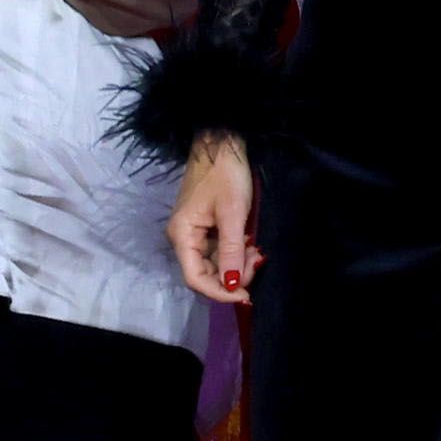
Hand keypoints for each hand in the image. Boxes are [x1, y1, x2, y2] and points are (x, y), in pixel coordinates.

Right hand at [169, 133, 259, 303]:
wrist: (221, 144)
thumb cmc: (225, 175)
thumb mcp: (232, 214)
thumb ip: (231, 251)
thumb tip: (230, 284)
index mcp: (182, 236)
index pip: (195, 278)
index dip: (219, 292)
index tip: (245, 295)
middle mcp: (184, 238)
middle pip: (206, 273)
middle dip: (232, 275)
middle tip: (257, 262)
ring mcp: (194, 233)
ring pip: (215, 263)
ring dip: (237, 264)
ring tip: (257, 251)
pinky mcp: (206, 228)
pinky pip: (220, 250)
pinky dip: (236, 252)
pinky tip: (251, 245)